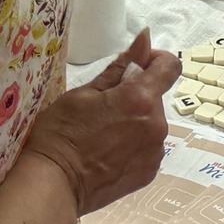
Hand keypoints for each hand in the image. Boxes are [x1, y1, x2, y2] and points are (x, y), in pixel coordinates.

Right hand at [24, 30, 175, 216]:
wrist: (53, 185)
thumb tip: (145, 38)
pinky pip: (148, 147)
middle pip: (155, 97)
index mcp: (140, 98)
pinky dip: (134, 145)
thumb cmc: (60, 133)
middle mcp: (157, 124)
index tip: (135, 67)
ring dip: (135, 122)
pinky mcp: (150, 172)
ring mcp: (155, 151)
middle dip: (135, 96)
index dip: (155, 60)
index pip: (170, 66)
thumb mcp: (84, 93)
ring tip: (102, 135)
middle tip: (102, 110)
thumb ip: (120, 67)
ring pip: (151, 123)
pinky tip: (108, 153)